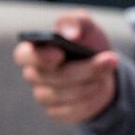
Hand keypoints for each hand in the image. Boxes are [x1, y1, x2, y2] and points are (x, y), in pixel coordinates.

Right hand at [13, 9, 119, 123]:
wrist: (102, 67)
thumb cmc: (87, 42)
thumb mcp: (85, 25)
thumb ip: (76, 22)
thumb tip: (70, 34)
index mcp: (34, 50)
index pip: (24, 56)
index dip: (40, 57)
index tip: (60, 54)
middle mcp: (34, 75)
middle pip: (53, 77)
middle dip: (85, 69)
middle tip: (110, 60)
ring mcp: (44, 96)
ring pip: (66, 95)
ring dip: (91, 83)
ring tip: (107, 73)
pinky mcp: (58, 112)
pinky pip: (74, 110)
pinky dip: (92, 99)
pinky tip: (100, 87)